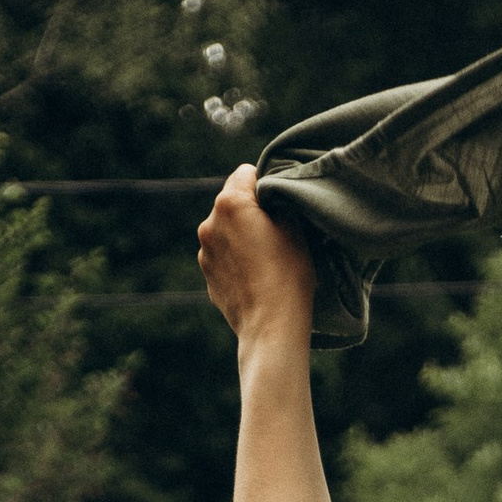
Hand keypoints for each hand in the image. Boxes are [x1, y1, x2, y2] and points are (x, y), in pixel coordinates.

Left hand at [198, 162, 316, 350]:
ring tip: (266, 262)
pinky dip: (237, 261)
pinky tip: (256, 279)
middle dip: (252, 213)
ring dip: (242, 238)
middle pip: (233, 203)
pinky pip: (224, 257)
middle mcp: (209, 222)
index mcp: (230, 202)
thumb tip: (272, 197)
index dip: (267, 186)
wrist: (272, 328)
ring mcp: (205, 252)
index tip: (281, 207)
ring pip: (227, 231)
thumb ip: (279, 202)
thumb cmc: (288, 277)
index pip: (247, 173)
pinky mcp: (208, 276)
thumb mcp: (295, 229)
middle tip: (277, 236)